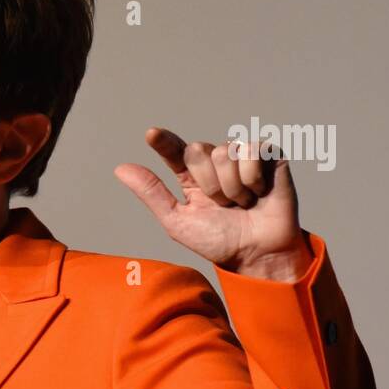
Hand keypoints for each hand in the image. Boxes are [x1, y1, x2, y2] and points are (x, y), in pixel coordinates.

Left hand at [113, 126, 313, 280]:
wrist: (257, 254)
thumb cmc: (218, 240)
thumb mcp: (177, 220)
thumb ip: (151, 192)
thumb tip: (120, 168)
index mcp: (191, 175)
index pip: (174, 150)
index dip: (163, 141)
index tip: (151, 135)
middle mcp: (215, 162)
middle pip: (198, 150)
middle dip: (208, 184)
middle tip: (222, 204)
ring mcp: (242, 157)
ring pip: (224, 153)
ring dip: (232, 187)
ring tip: (242, 202)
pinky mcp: (269, 156)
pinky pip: (252, 151)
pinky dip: (253, 179)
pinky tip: (259, 193)